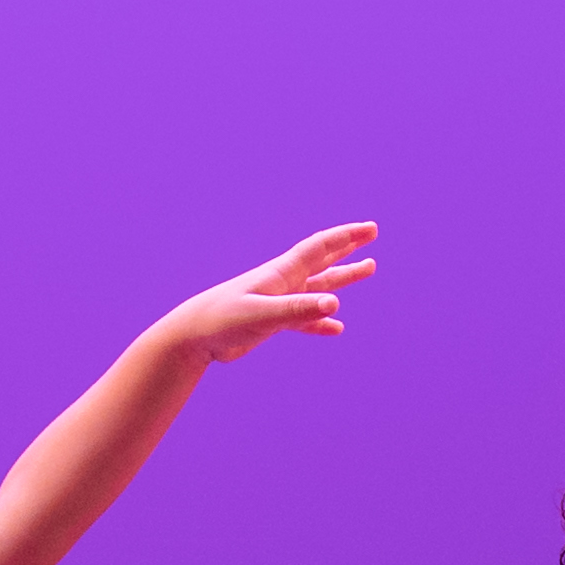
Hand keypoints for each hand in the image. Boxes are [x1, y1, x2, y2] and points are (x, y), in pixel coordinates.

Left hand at [156, 222, 380, 366]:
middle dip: (348, 247)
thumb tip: (334, 305)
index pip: (320, 248)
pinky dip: (320, 322)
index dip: (346, 237)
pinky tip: (336, 328)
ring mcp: (278, 301)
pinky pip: (304, 319)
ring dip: (343, 278)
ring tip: (368, 268)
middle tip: (371, 236)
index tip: (370, 229)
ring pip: (318, 288)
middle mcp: (283, 282)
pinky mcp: (271, 321)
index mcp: (282, 273)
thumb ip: (298, 310)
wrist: (192, 335)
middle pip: (323, 260)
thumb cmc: (223, 320)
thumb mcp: (264, 315)